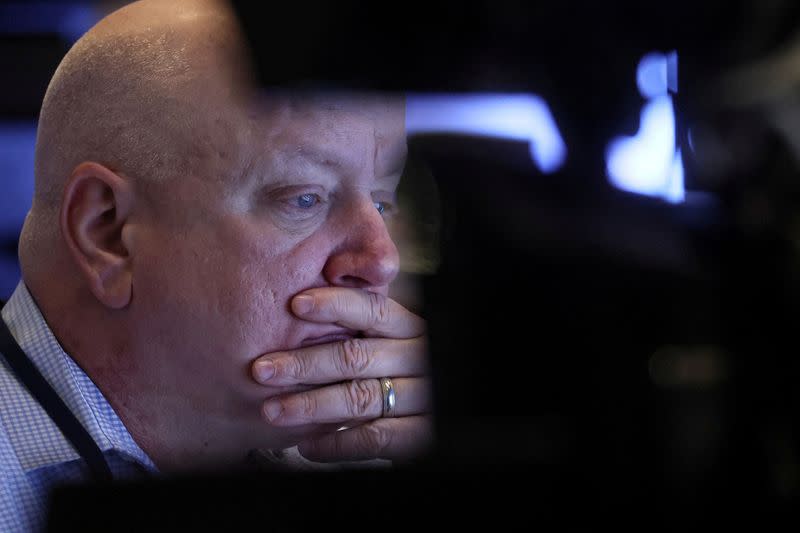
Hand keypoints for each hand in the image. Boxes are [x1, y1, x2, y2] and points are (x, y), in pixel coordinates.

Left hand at [251, 287, 432, 462]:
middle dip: (303, 363)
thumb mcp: (389, 344)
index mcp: (409, 330)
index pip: (373, 310)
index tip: (295, 304)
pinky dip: (336, 443)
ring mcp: (422, 397)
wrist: (443, 418)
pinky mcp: (420, 434)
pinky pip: (373, 438)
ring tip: (272, 410)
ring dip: (310, 405)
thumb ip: (358, 329)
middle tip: (262, 370)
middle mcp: (418, 359)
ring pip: (359, 397)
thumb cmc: (398, 375)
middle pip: (356, 356)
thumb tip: (298, 305)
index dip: (335, 304)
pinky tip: (307, 445)